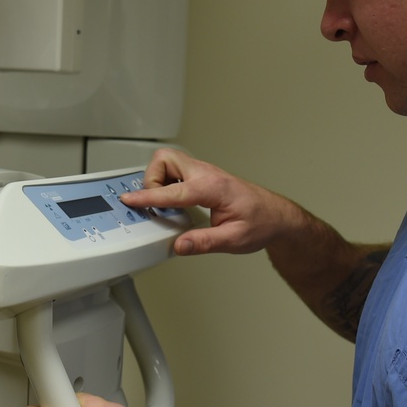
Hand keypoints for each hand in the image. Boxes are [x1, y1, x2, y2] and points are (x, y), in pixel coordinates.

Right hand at [120, 149, 306, 255]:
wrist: (276, 215)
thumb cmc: (261, 223)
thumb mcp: (234, 240)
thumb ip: (204, 243)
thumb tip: (178, 246)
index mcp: (212, 187)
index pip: (172, 191)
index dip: (148, 196)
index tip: (130, 200)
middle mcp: (206, 174)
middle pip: (165, 160)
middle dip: (152, 180)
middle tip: (158, 204)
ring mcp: (204, 172)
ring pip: (168, 161)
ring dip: (159, 180)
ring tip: (166, 204)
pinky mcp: (203, 175)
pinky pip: (175, 170)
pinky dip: (168, 183)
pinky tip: (175, 202)